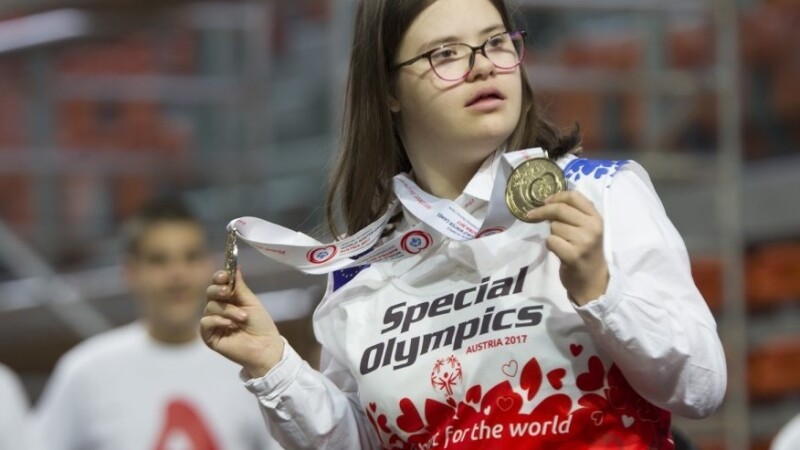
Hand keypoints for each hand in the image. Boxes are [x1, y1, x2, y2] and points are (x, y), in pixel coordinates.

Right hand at [201, 268, 284, 377]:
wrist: (265, 346)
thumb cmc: (261, 325)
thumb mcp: (251, 303)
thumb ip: (240, 287)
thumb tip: (235, 267)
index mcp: (230, 299)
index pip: (218, 284)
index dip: (219, 277)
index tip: (224, 275)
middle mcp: (219, 309)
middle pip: (210, 293)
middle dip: (217, 290)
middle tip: (227, 292)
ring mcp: (213, 322)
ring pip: (210, 307)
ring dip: (227, 310)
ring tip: (242, 318)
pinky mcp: (209, 336)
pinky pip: (205, 322)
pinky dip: (217, 320)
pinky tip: (229, 324)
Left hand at [526, 190, 608, 305]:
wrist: (592, 280)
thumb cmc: (586, 252)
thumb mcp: (588, 229)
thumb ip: (575, 213)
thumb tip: (549, 200)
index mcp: (596, 218)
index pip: (574, 196)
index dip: (556, 196)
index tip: (544, 201)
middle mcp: (592, 227)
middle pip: (560, 209)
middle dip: (542, 211)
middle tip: (531, 215)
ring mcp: (584, 241)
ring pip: (554, 226)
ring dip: (552, 234)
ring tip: (562, 243)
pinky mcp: (573, 255)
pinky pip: (551, 241)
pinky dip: (550, 245)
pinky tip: (559, 251)